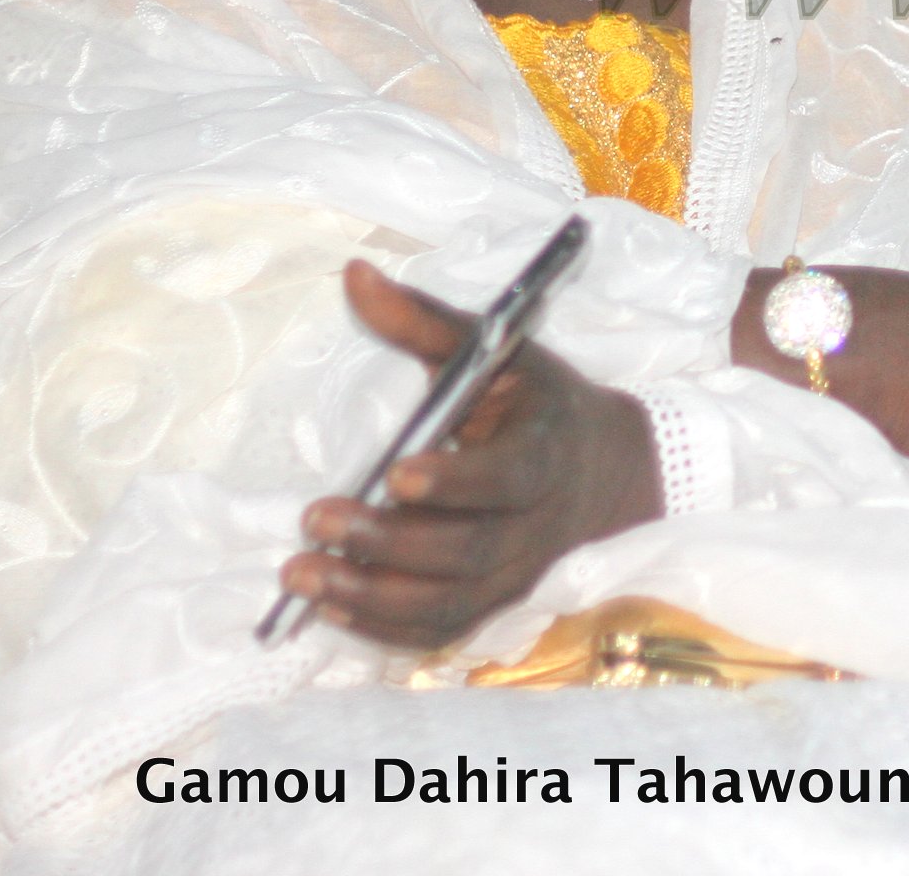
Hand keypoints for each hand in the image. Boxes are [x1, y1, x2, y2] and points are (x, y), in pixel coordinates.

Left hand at [280, 260, 660, 647]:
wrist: (608, 473)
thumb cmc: (536, 403)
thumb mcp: (496, 352)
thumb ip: (423, 321)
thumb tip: (352, 276)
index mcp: (544, 452)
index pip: (508, 476)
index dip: (456, 482)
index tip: (396, 472)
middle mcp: (535, 524)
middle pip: (467, 549)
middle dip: (388, 542)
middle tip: (316, 520)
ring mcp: (516, 573)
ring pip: (448, 602)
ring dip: (370, 596)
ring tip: (301, 574)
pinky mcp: (494, 606)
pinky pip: (439, 632)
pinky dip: (382, 630)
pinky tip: (328, 607)